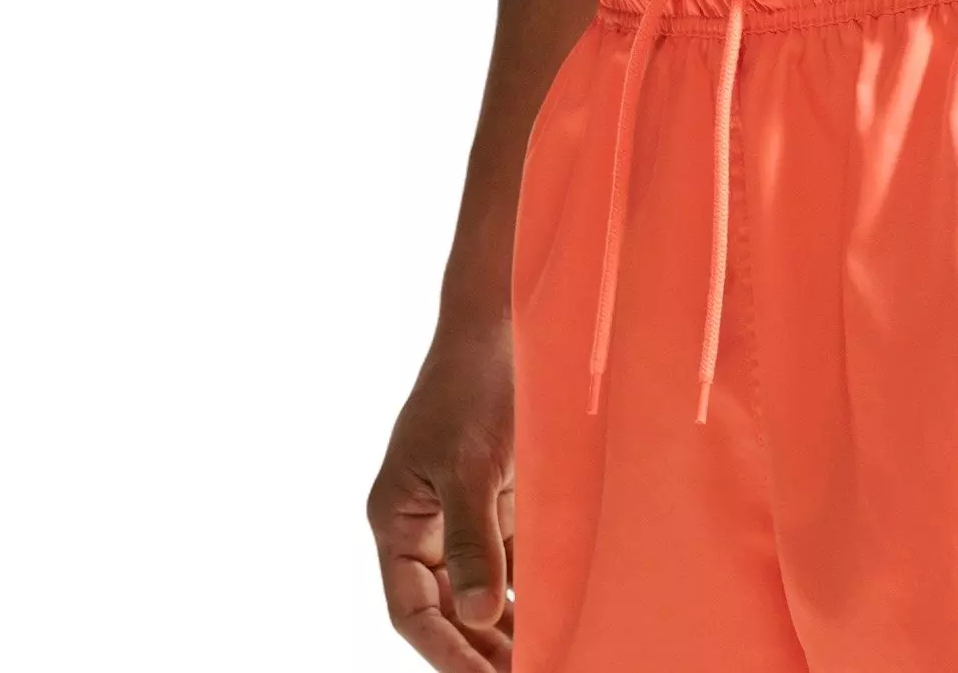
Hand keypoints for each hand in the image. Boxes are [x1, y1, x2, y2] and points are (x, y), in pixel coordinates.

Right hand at [368, 319, 518, 670]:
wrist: (507, 320)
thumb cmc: (473, 384)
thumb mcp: (468, 466)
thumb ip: (472, 541)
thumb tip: (481, 612)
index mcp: (397, 519)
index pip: (412, 609)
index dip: (444, 652)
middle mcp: (426, 522)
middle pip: (447, 607)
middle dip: (480, 648)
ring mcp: (464, 509)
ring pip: (483, 587)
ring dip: (510, 625)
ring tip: (544, 658)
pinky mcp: (501, 494)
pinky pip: (514, 555)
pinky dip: (532, 585)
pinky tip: (559, 613)